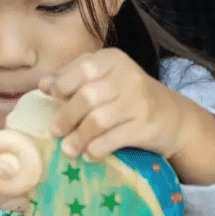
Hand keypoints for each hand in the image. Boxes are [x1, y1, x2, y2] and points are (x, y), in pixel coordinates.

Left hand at [37, 48, 186, 161]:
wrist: (172, 117)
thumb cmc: (129, 96)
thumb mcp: (106, 78)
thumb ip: (76, 77)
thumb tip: (43, 84)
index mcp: (114, 60)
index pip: (84, 67)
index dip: (63, 83)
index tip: (48, 95)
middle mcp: (128, 77)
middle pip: (87, 97)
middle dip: (66, 116)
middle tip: (55, 131)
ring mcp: (139, 102)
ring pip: (98, 120)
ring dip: (78, 138)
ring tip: (68, 150)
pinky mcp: (145, 126)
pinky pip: (113, 140)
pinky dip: (96, 150)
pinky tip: (89, 155)